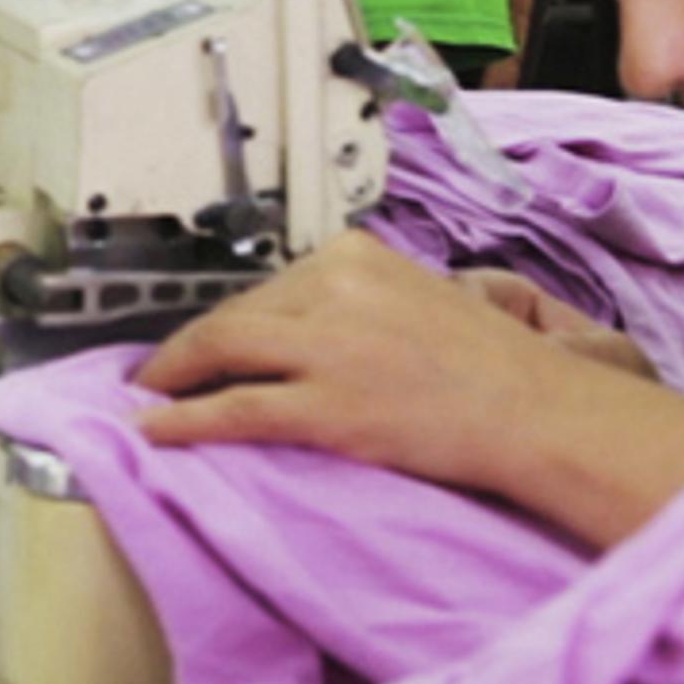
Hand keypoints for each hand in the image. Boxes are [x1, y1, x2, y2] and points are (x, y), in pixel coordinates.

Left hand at [129, 235, 633, 490]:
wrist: (535, 409)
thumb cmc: (489, 364)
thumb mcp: (416, 297)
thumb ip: (354, 300)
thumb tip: (297, 326)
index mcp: (353, 254)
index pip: (268, 287)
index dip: (227, 322)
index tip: (203, 343)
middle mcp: (332, 286)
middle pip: (236, 315)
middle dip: (192, 350)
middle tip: (159, 376)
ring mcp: (327, 345)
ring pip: (221, 351)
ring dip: (172, 377)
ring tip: (147, 399)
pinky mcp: (327, 403)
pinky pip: (234, 408)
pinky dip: (184, 419)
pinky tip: (153, 429)